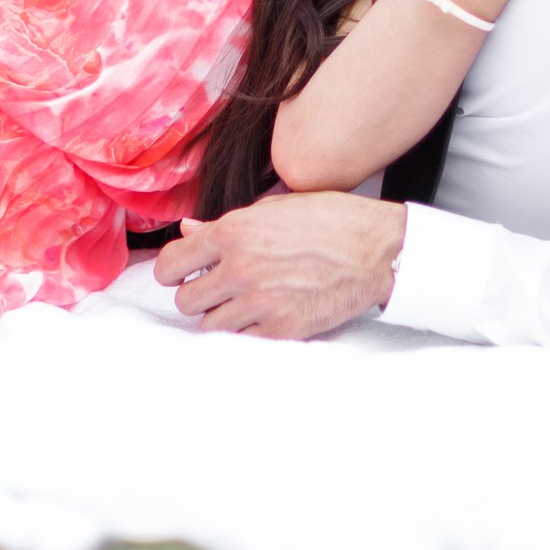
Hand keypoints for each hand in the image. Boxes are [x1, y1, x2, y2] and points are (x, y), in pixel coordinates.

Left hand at [153, 193, 405, 337]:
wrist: (377, 251)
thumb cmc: (330, 220)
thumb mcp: (274, 208)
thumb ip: (225, 223)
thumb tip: (189, 230)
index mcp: (233, 232)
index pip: (171, 264)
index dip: (173, 270)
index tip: (180, 273)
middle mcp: (239, 269)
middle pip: (186, 300)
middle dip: (197, 294)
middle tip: (217, 288)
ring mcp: (260, 303)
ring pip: (210, 326)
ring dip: (221, 315)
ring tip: (243, 302)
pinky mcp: (282, 330)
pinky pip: (242, 340)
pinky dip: (247, 331)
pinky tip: (264, 314)